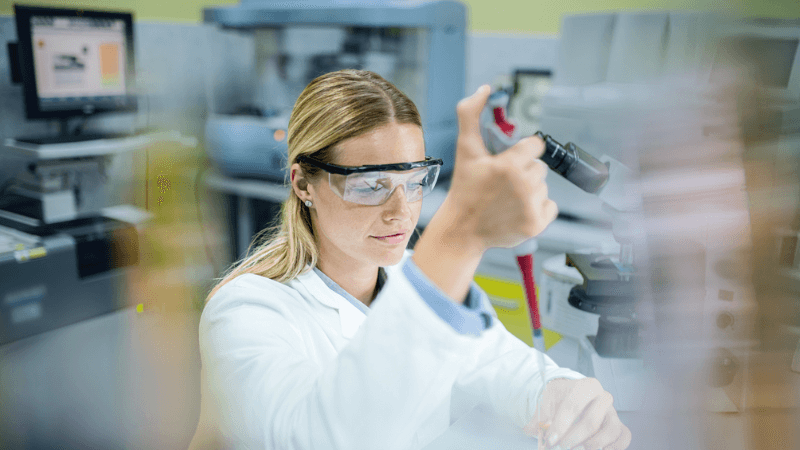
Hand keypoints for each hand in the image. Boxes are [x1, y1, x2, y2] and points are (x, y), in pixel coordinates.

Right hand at [446, 84, 556, 250]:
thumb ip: (470, 114)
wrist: (462, 230)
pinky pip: (551, 206)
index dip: (521, 152)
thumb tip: (484, 88)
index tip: (508, 162)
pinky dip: (538, 208)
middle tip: (502, 184)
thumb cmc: (465, 189)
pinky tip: (518, 210)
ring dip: (530, 190)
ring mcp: (531, 205)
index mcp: (509, 164)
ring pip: (544, 186)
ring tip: (507, 198)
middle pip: (539, 167)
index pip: (535, 145)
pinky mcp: (537, 223)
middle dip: (523, 172)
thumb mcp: (465, 149)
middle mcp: (523, 184)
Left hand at [524, 378, 630, 449]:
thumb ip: (543, 414)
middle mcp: (604, 397)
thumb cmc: (559, 399)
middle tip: (560, 446)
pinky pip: (623, 438)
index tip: (550, 439)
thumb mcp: (547, 400)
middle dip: (573, 438)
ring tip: (577, 449)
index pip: (573, 406)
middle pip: (592, 421)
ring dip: (593, 445)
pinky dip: (612, 448)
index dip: (560, 425)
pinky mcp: (619, 426)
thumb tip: (542, 428)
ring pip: (612, 431)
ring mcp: (614, 413)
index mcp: (586, 386)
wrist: (569, 398)